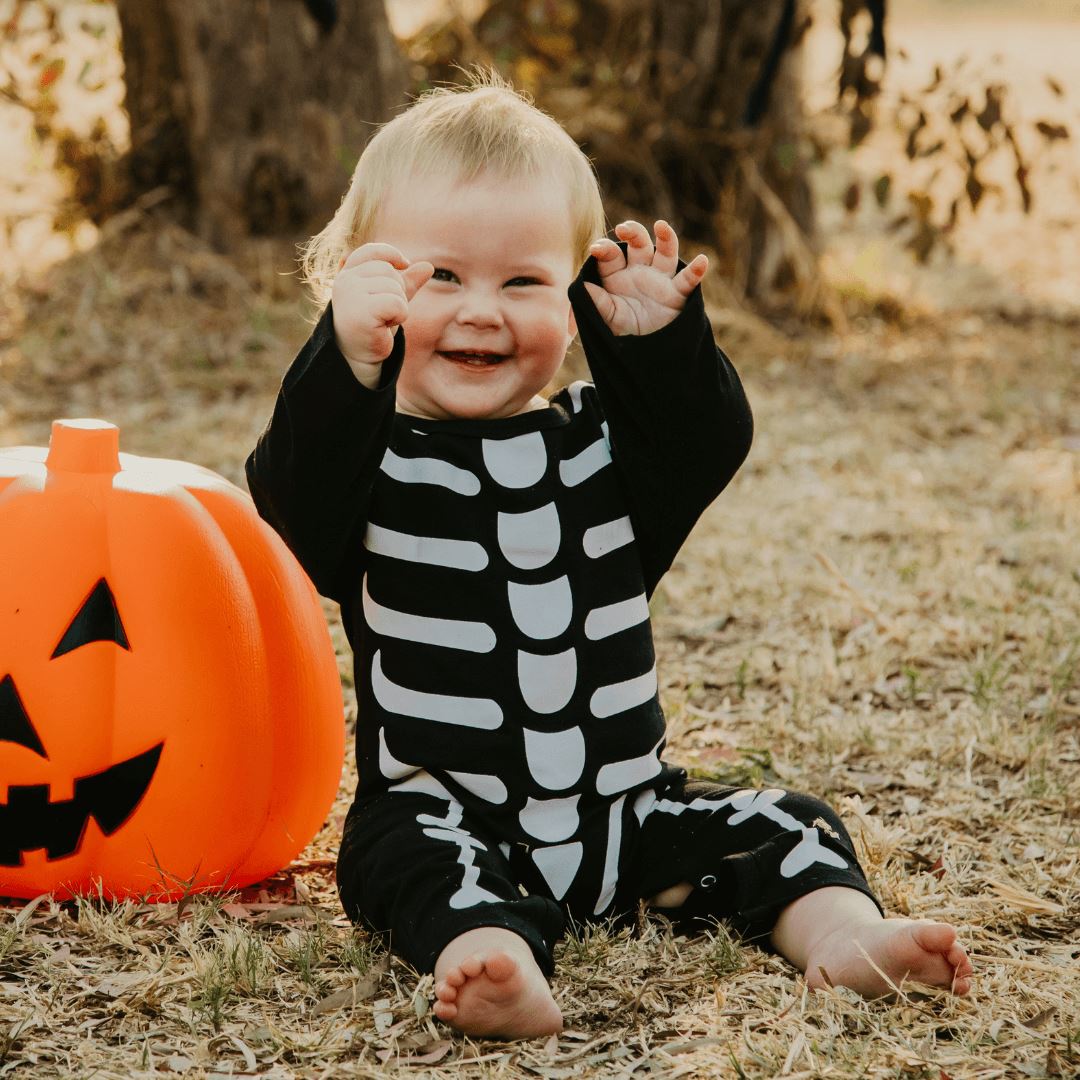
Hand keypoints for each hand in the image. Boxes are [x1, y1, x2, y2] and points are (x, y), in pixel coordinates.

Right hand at [331, 243, 433, 384]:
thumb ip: (407, 282)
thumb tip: (429, 266)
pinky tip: (385, 326)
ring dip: (399, 307)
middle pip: (389, 271)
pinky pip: (397, 303)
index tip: (405, 264)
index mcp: (348, 273)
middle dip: (398, 291)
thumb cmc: (373, 326)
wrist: (358, 356)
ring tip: (383, 320)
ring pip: (395, 288)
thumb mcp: (389, 299)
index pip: (372, 251)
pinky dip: (399, 316)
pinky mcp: (361, 310)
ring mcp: (350, 294)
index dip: (391, 254)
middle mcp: (345, 280)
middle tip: (385, 312)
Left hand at [584, 220, 707, 335]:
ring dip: (665, 238)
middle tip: (623, 229)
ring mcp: (660, 279)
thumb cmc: (625, 329)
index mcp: (617, 274)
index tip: (595, 249)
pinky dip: (696, 270)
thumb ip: (597, 302)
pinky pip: (688, 279)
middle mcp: (640, 270)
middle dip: (632, 233)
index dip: (604, 249)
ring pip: (665, 253)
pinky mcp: (678, 292)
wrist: (647, 349)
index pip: (611, 255)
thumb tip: (584, 285)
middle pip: (638, 244)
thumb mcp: (608, 318)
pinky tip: (702, 261)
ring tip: (661, 226)